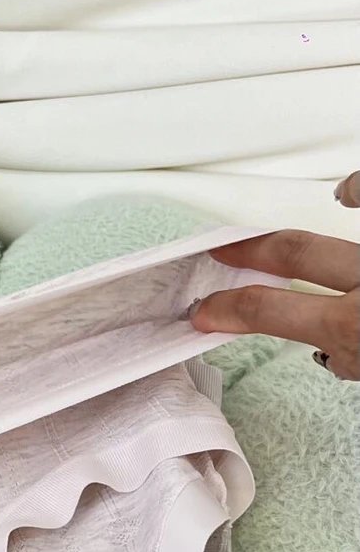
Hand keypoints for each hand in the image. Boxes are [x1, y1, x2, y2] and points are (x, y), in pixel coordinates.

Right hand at [189, 185, 359, 379]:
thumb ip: (349, 359)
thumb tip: (336, 350)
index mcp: (349, 326)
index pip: (267, 309)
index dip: (227, 307)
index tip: (207, 311)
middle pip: (292, 252)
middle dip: (249, 251)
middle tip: (223, 253)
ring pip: (338, 221)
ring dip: (308, 217)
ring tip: (279, 224)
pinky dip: (358, 192)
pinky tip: (349, 192)